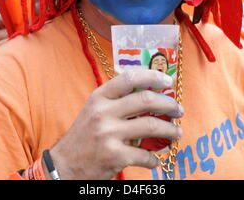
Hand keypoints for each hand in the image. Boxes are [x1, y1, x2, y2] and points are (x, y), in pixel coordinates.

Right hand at [47, 69, 183, 179]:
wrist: (65, 166)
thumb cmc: (84, 135)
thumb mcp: (94, 109)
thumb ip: (116, 99)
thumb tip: (150, 90)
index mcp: (99, 96)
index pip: (129, 78)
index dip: (152, 76)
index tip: (167, 81)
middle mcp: (103, 112)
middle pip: (145, 100)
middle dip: (168, 104)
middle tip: (178, 110)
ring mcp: (109, 134)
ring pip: (151, 126)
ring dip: (170, 130)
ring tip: (177, 133)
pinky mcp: (114, 156)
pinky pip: (145, 155)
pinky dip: (155, 158)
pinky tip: (156, 159)